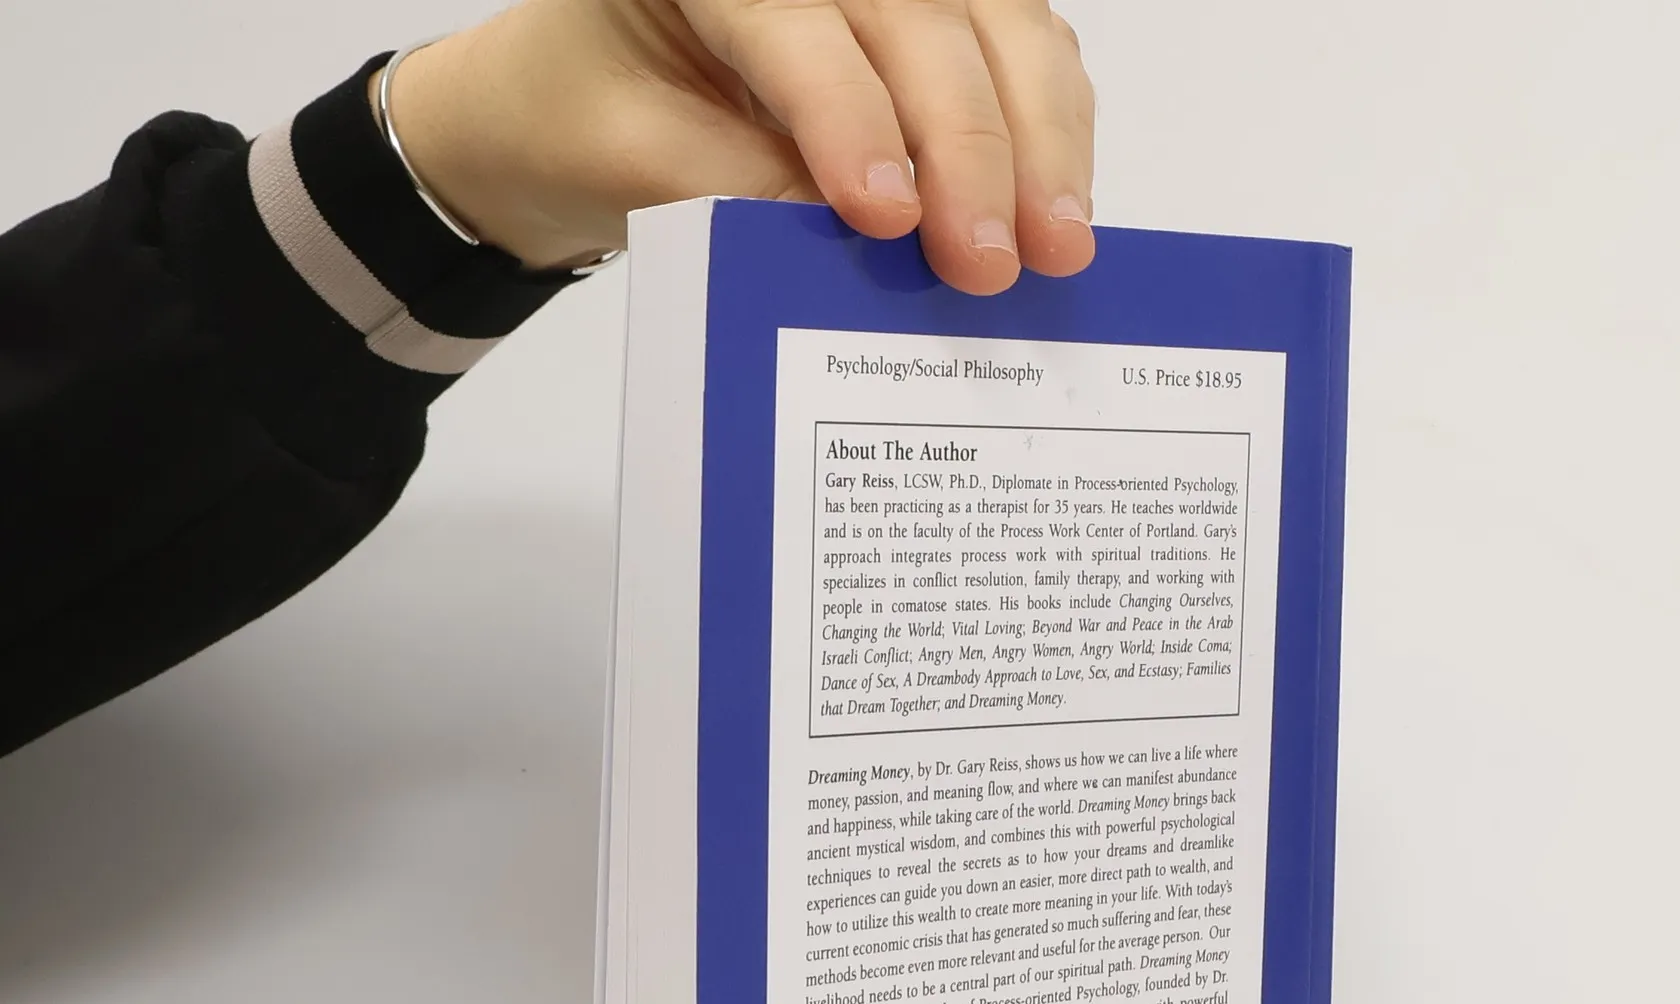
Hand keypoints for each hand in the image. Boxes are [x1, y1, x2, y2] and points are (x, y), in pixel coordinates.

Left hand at [380, 0, 1094, 291]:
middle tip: (990, 260)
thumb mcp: (635, 165)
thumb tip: (868, 248)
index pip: (798, 25)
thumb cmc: (587, 122)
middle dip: (971, 143)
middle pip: (924, 15)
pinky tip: (1060, 199)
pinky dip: (1050, 122)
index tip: (890, 221)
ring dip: (1040, 132)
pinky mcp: (932, 13)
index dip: (852, 120)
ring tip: (1057, 242)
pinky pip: (1020, 43)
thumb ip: (740, 192)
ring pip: (999, 19)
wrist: (576, 106)